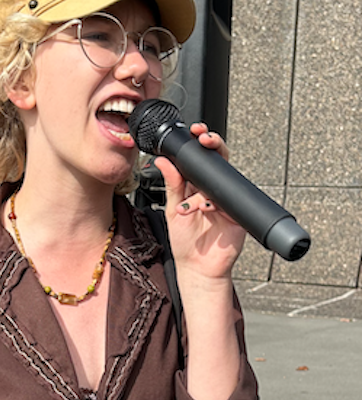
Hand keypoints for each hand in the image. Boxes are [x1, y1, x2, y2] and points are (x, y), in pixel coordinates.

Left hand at [153, 122, 245, 280]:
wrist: (198, 267)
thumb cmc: (185, 240)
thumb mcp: (172, 209)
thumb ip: (171, 185)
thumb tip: (161, 160)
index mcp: (196, 185)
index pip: (200, 158)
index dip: (199, 142)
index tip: (194, 131)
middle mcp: (213, 189)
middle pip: (217, 160)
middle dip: (212, 145)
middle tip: (204, 138)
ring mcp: (226, 200)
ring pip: (225, 176)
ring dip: (212, 175)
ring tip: (194, 191)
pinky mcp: (237, 214)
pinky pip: (230, 200)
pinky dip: (215, 202)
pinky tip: (205, 208)